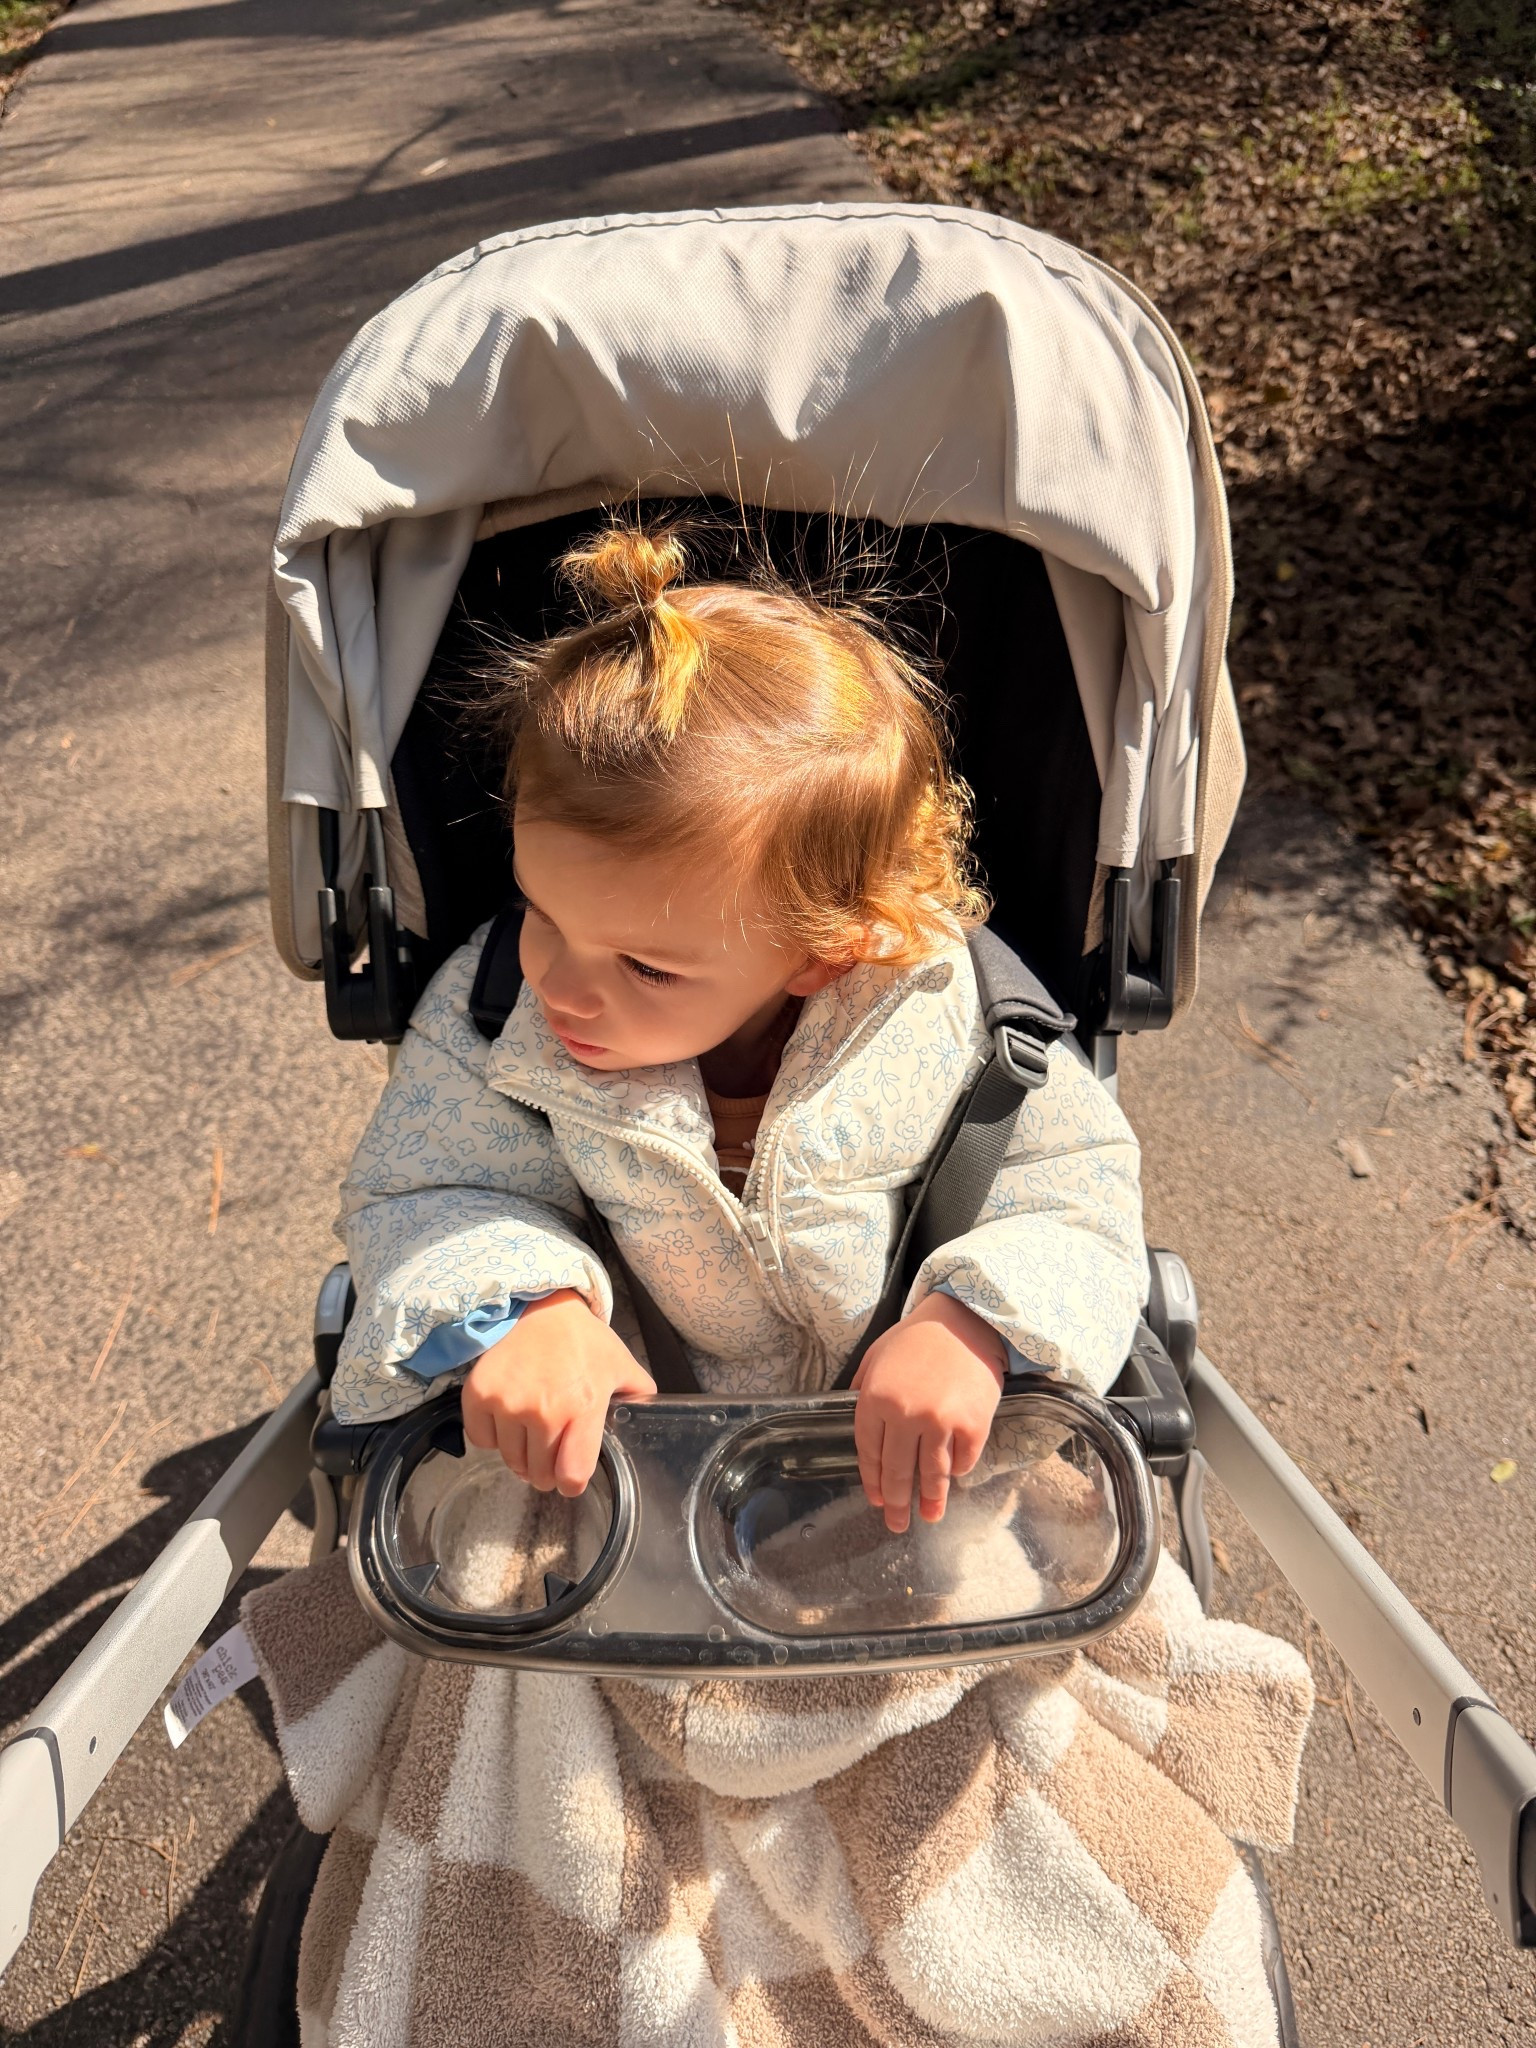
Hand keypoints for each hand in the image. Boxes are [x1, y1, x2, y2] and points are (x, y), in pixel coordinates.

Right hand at [462, 1290, 654, 1495]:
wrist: (544, 1308)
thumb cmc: (585, 1342)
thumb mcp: (622, 1367)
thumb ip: (639, 1398)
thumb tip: (649, 1425)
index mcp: (584, 1408)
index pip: (571, 1476)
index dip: (571, 1484)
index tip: (569, 1478)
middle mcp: (544, 1410)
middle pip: (539, 1474)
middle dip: (545, 1470)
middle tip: (549, 1452)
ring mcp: (508, 1403)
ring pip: (510, 1460)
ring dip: (520, 1454)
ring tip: (531, 1432)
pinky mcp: (480, 1395)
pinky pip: (482, 1440)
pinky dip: (492, 1436)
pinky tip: (507, 1418)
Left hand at [851, 1293, 1005, 1532]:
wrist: (967, 1320)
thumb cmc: (917, 1337)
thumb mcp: (876, 1356)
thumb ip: (862, 1390)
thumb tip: (862, 1426)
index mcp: (875, 1399)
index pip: (869, 1453)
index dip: (873, 1481)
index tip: (877, 1501)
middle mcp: (905, 1415)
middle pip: (898, 1471)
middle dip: (897, 1503)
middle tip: (897, 1524)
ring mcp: (940, 1423)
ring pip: (931, 1475)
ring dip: (930, 1501)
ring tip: (929, 1517)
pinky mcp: (972, 1426)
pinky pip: (962, 1461)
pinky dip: (958, 1471)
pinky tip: (954, 1477)